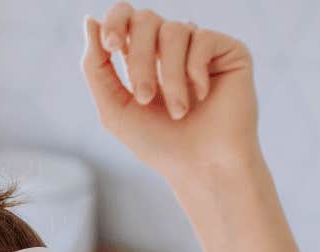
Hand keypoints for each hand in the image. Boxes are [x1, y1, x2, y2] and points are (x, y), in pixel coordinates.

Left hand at [81, 4, 258, 181]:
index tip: (110, 46)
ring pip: (174, 30)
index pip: (126, 16)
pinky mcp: (229, 51)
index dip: (115, 21)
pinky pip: (203, 38)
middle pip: (146, 19)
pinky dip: (195, 70)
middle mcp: (172, 46)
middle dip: (139, 59)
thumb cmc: (160, 144)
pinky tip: (203, 96)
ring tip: (178, 110)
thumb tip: (90, 19)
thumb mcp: (115, 107)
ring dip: (169, 75)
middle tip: (144, 97)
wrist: (201, 167)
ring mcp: (201, 47)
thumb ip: (96, 67)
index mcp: (143, 55)